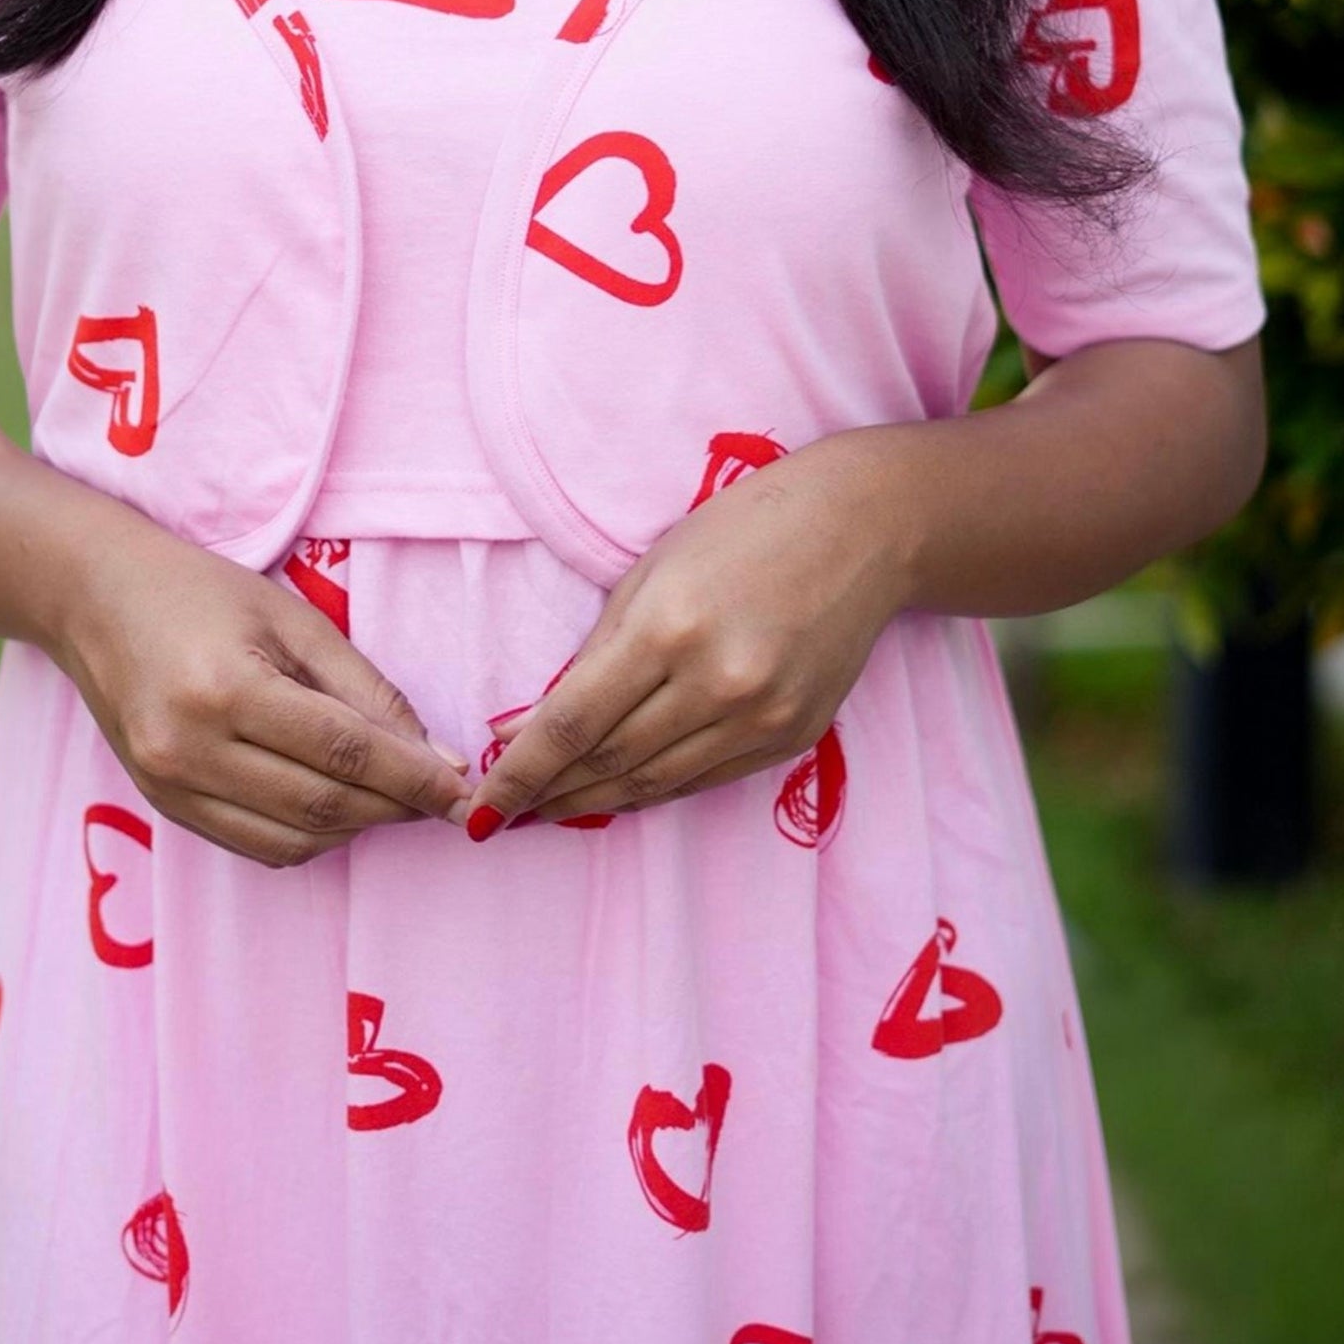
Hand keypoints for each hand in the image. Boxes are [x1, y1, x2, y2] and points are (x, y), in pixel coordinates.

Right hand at [52, 519, 471, 868]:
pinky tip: (336, 806)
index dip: (414, 778)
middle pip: (321, 806)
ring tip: (392, 797)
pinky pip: (255, 846)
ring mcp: (170, 787)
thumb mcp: (293, 620)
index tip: (464, 790)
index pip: (345, 753)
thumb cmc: (202, 593)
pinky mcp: (163, 808)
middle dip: (395, 808)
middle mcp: (191, 750)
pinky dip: (308, 837)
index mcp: (226, 689)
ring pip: (292, 841)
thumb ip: (366, 689)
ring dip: (356, 829)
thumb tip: (434, 756)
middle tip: (441, 796)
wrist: (96, 601)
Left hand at [456, 436, 910, 835]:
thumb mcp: (653, 571)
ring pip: (657, 782)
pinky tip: (619, 792)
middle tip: (502, 813)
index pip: (574, 722)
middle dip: (549, 793)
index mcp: (669, 627)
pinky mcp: (793, 738)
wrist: (862, 531)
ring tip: (549, 811)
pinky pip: (705, 779)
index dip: (521, 772)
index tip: (481, 806)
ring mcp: (761, 717)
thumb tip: (534, 724)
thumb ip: (596, 652)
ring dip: (595, 801)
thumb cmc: (742, 531)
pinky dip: (655, 791)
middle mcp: (718, 682)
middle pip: (612, 760)